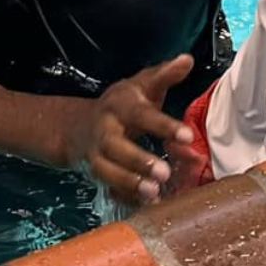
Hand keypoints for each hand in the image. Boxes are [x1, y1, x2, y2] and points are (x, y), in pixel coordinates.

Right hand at [64, 56, 194, 206]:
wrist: (78, 126)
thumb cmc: (122, 105)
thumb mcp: (141, 85)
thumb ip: (164, 75)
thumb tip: (187, 59)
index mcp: (120, 106)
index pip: (142, 115)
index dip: (163, 125)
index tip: (187, 137)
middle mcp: (105, 131)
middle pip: (116, 147)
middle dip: (138, 161)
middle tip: (165, 173)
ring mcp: (96, 155)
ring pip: (107, 171)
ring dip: (128, 183)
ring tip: (153, 193)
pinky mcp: (97, 174)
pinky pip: (108, 189)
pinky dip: (125, 198)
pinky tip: (147, 206)